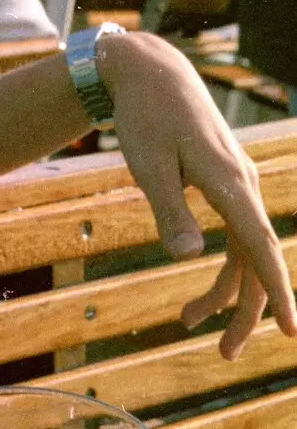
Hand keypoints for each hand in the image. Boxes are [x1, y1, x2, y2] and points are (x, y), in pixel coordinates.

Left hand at [98, 30, 296, 358]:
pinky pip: (233, 237)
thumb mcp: (148, 165)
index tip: (292, 331)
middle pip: (258, 259)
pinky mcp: (226, 186)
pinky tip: (191, 291)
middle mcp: (245, 186)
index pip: (261, 247)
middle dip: (247, 310)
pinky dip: (216, 266)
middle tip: (224, 354)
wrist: (152, 74)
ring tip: (187, 323)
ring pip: (245, 253)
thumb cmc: (146, 118)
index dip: (279, 292)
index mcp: (230, 183)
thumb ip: (168, 210)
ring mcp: (239, 186)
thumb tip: (188, 258)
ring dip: (225, 293)